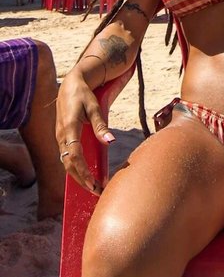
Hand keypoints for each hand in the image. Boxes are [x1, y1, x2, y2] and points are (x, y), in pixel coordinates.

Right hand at [55, 72, 115, 194]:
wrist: (70, 85)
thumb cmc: (83, 95)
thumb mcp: (94, 107)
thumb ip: (100, 125)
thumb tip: (110, 141)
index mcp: (69, 128)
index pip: (74, 156)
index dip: (83, 172)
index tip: (93, 184)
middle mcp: (61, 136)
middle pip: (68, 164)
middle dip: (81, 180)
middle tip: (97, 192)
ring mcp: (60, 137)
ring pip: (66, 162)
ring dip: (78, 176)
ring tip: (93, 187)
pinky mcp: (62, 137)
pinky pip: (67, 157)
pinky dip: (75, 168)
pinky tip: (86, 175)